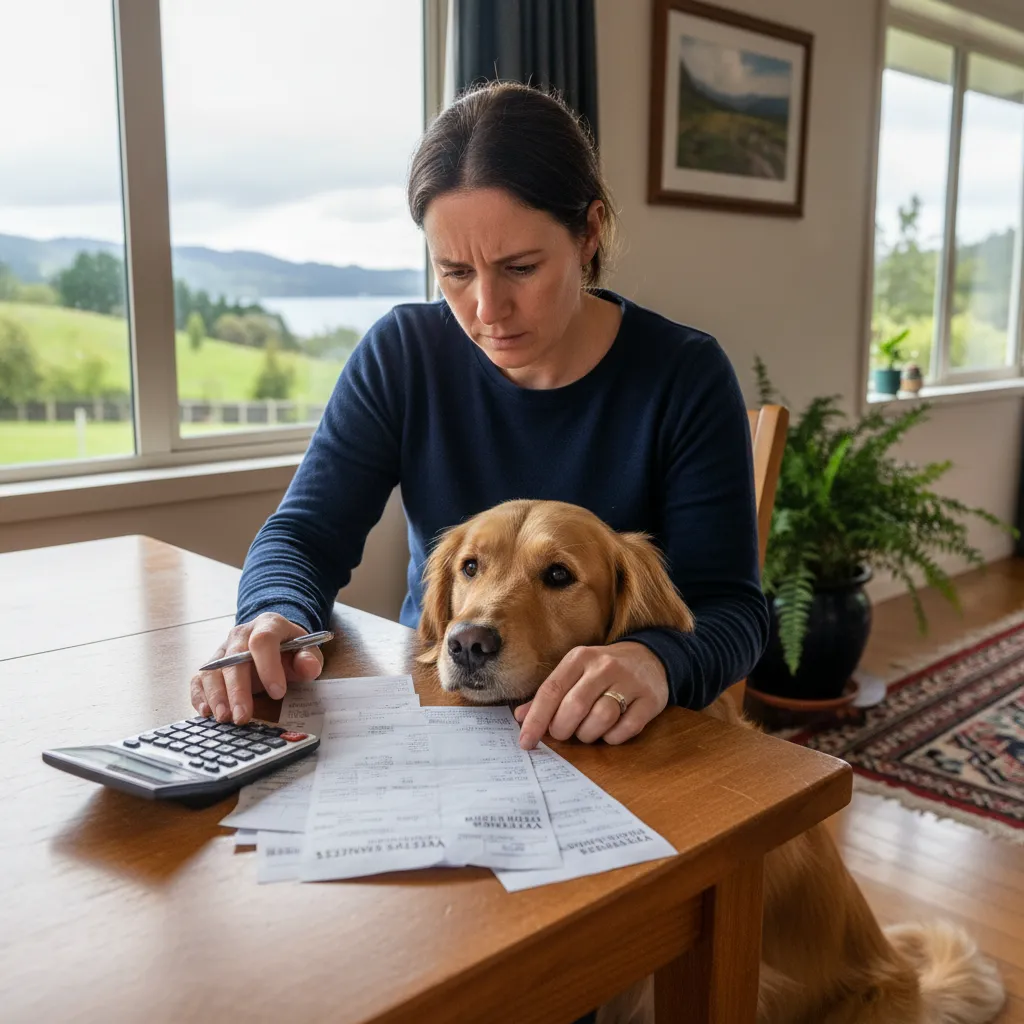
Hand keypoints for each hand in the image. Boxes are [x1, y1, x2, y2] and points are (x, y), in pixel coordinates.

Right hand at [190, 613, 323, 724]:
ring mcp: (223, 649)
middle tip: (243, 716)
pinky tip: (207, 712)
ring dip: (217, 696)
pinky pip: (200, 679)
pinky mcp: (211, 665)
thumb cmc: (290, 650)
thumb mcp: (306, 651)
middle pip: (234, 659)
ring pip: (213, 670)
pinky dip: (200, 696)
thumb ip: (309, 659)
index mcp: (268, 625)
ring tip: (225, 718)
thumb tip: (307, 666)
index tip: (278, 693)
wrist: (274, 641)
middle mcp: (241, 635)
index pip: (263, 640)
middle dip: (238, 690)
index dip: (268, 666)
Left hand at [514, 641, 669, 749]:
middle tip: (563, 733)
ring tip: (587, 731)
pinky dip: (612, 738)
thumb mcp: (575, 673)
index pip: (551, 690)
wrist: (650, 658)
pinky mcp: (649, 700)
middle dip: (563, 729)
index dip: (536, 720)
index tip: (526, 742)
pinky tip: (609, 732)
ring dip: (588, 734)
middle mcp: (604, 666)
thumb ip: (549, 695)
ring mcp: (629, 682)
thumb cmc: (603, 671)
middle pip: (575, 706)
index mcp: (579, 658)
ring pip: (600, 718)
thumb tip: (520, 718)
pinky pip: (626, 729)